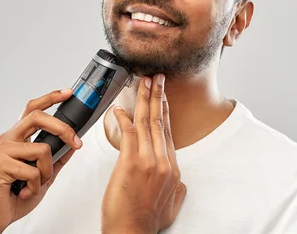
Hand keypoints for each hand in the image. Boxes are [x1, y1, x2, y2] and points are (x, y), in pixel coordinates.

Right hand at [0, 89, 82, 233]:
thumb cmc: (14, 195)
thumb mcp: (43, 175)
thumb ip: (56, 160)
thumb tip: (73, 146)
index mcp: (17, 138)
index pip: (32, 110)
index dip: (50, 98)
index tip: (68, 93)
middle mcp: (8, 139)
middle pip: (37, 117)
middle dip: (62, 128)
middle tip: (76, 142)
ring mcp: (2, 151)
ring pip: (42, 150)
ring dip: (46, 172)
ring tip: (34, 185)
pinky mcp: (0, 165)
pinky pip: (33, 171)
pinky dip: (35, 187)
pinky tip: (24, 192)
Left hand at [101, 74, 186, 233]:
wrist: (131, 233)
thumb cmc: (147, 222)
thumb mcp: (172, 205)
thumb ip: (176, 190)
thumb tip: (178, 181)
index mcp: (172, 168)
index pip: (168, 131)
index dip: (165, 110)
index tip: (162, 95)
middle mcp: (163, 161)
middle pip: (160, 121)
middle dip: (157, 96)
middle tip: (156, 78)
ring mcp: (148, 161)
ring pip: (147, 122)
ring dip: (144, 99)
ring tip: (142, 82)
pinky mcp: (131, 163)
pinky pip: (128, 133)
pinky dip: (123, 118)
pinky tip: (119, 108)